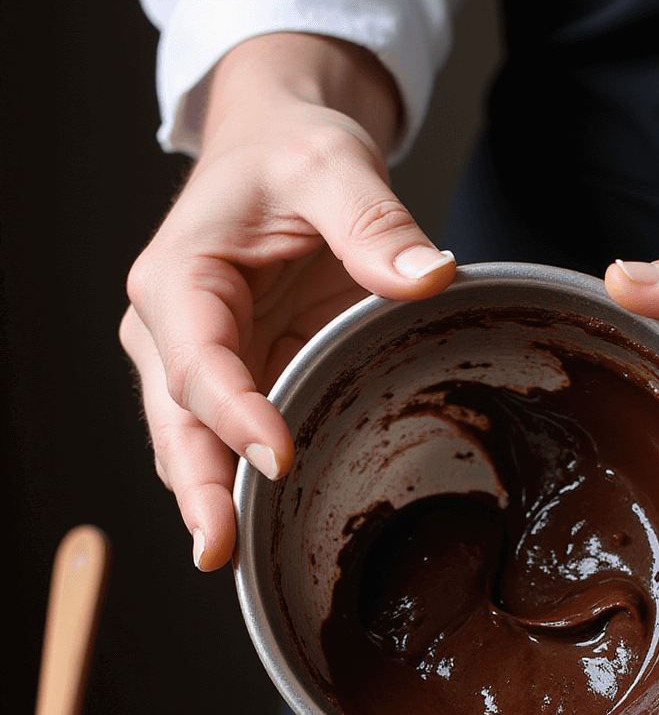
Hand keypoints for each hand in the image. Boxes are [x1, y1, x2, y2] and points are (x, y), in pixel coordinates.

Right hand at [121, 34, 455, 569]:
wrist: (276, 149)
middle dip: (200, 492)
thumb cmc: (291, 153)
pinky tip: (269, 543)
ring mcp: (200, 371)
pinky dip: (247, 496)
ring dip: (217, 507)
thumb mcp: (334, 163)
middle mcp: (172, 334)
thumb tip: (430, 276)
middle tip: (221, 551)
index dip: (233, 413)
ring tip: (239, 566)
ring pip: (196, 452)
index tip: (275, 456)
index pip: (199, 361)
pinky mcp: (237, 393)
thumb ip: (376, 221)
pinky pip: (233, 453)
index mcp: (180, 278)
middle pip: (178, 427)